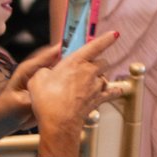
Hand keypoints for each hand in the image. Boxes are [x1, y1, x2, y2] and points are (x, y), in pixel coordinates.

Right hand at [19, 30, 119, 152]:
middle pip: (102, 62)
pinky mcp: (98, 100)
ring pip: (105, 77)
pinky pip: (111, 93)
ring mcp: (96, 87)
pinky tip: (118, 90)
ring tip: (90, 82)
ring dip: (100, 77)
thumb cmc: (47, 100)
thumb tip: (49, 72)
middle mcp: (90, 72)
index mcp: (76, 61)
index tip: (114, 34)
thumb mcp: (37, 78)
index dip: (106, 38)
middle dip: (96, 62)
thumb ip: (46, 70)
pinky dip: (114, 91)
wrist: (59, 123)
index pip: (95, 46)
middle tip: (86, 67)